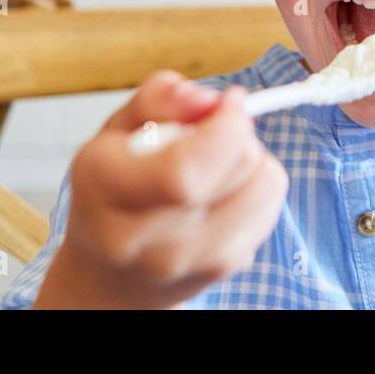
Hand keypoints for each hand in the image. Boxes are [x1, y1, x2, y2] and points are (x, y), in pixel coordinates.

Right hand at [33, 71, 288, 308]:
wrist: (109, 275)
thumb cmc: (113, 190)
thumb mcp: (118, 129)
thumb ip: (159, 99)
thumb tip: (206, 98)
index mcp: (105, 188)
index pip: (185, 168)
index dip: (226, 126)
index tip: (229, 101)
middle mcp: (141, 237)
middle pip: (236, 169)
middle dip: (238, 134)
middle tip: (214, 131)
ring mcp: (186, 261)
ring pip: (264, 187)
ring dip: (252, 163)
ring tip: (216, 166)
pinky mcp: (222, 269)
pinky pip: (270, 210)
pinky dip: (257, 191)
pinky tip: (224, 195)